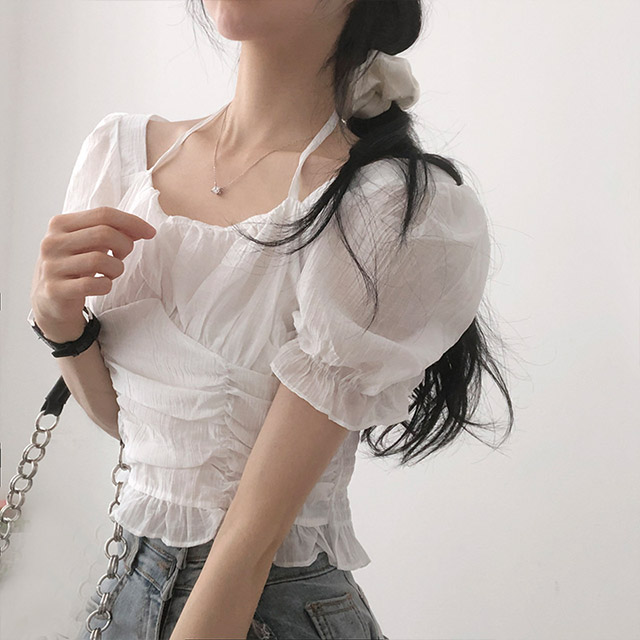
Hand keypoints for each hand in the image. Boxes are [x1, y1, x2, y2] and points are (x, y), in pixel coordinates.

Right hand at [30, 206, 155, 341]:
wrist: (50, 299)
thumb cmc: (76, 266)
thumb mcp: (91, 244)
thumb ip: (114, 232)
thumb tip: (144, 230)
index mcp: (60, 224)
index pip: (103, 214)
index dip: (131, 222)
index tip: (150, 232)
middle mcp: (52, 242)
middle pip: (104, 234)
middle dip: (125, 245)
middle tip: (123, 256)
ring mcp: (51, 266)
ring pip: (100, 260)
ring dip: (116, 268)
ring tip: (111, 273)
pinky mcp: (55, 290)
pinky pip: (93, 284)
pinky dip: (106, 285)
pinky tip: (102, 285)